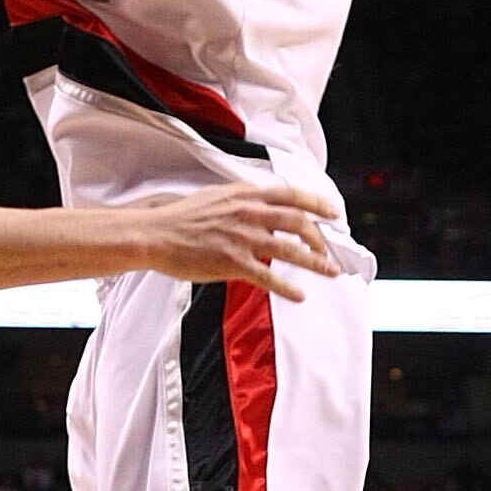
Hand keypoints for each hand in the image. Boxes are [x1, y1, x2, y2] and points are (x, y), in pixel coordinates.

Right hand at [135, 181, 339, 299]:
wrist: (156, 234)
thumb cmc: (182, 218)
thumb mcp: (217, 196)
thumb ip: (243, 199)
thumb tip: (263, 203)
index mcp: (247, 195)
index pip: (293, 196)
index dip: (319, 204)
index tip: (335, 214)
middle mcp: (249, 213)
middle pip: (299, 223)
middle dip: (320, 238)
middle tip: (329, 251)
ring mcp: (243, 238)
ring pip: (291, 250)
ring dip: (315, 262)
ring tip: (330, 272)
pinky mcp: (233, 262)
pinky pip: (269, 277)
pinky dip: (288, 288)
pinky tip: (299, 296)